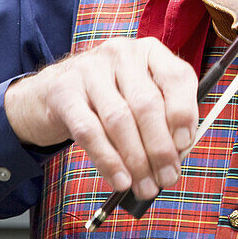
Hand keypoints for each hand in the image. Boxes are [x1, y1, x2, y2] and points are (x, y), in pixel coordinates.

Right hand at [4, 37, 197, 198]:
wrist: (52, 91)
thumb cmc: (110, 97)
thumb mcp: (140, 95)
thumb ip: (163, 117)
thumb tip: (179, 153)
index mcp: (149, 52)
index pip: (176, 77)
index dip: (184, 113)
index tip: (185, 145)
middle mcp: (122, 54)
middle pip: (147, 104)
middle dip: (160, 148)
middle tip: (168, 178)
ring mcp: (90, 70)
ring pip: (120, 120)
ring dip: (137, 160)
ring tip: (146, 187)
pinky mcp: (64, 93)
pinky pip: (90, 132)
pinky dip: (108, 161)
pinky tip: (120, 181)